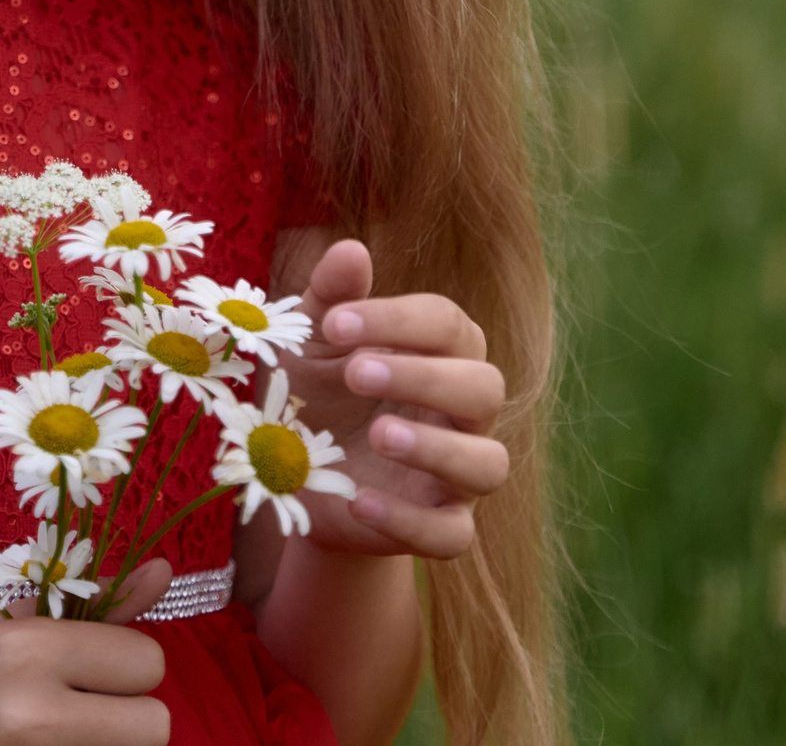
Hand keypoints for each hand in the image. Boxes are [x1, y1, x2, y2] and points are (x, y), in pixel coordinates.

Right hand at [0, 563, 171, 745]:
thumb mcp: (21, 625)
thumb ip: (100, 604)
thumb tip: (166, 571)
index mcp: (29, 649)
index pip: (148, 663)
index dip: (128, 665)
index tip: (93, 668)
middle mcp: (32, 710)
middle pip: (156, 724)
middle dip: (131, 714)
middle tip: (86, 706)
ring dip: (110, 739)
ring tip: (63, 728)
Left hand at [278, 239, 509, 560]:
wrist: (295, 479)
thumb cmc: (315, 392)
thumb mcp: (309, 345)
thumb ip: (330, 298)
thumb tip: (351, 250)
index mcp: (442, 355)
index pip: (449, 325)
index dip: (398, 320)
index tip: (335, 323)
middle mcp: (462, 413)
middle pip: (484, 388)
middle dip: (426, 376)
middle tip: (356, 372)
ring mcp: (456, 476)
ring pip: (489, 464)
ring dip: (438, 448)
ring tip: (380, 434)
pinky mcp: (439, 527)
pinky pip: (453, 535)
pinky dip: (411, 521)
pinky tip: (360, 500)